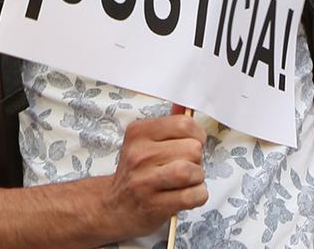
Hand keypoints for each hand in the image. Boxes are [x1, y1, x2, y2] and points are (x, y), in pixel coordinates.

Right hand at [99, 114, 206, 241]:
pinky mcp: (154, 205)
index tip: (192, 143)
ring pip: (192, 171)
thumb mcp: (145, 142)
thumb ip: (168, 124)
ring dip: (198, 178)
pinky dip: (198, 195)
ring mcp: (145, 181)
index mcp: (138, 133)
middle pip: (193, 149)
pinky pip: (192, 196)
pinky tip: (188, 194)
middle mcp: (140, 155)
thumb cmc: (136, 172)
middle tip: (187, 165)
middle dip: (197, 159)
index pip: (184, 124)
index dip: (197, 135)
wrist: (115, 206)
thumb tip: (186, 105)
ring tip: (188, 180)